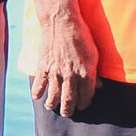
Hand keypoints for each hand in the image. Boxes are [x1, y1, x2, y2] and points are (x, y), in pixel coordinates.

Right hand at [25, 1, 99, 118]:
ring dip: (53, 106)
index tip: (82, 105)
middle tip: (68, 112)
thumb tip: (98, 86)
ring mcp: (56, 73)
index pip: (86, 97)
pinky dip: (37, 93)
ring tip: (53, 107)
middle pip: (69, 102)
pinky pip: (39, 86)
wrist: (61, 22)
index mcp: (86, 73)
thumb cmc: (81, 36)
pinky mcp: (44, 67)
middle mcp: (71, 76)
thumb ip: (95, 72)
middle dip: (68, 110)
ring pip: (53, 98)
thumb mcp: (94, 53)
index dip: (84, 104)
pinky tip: (38, 97)